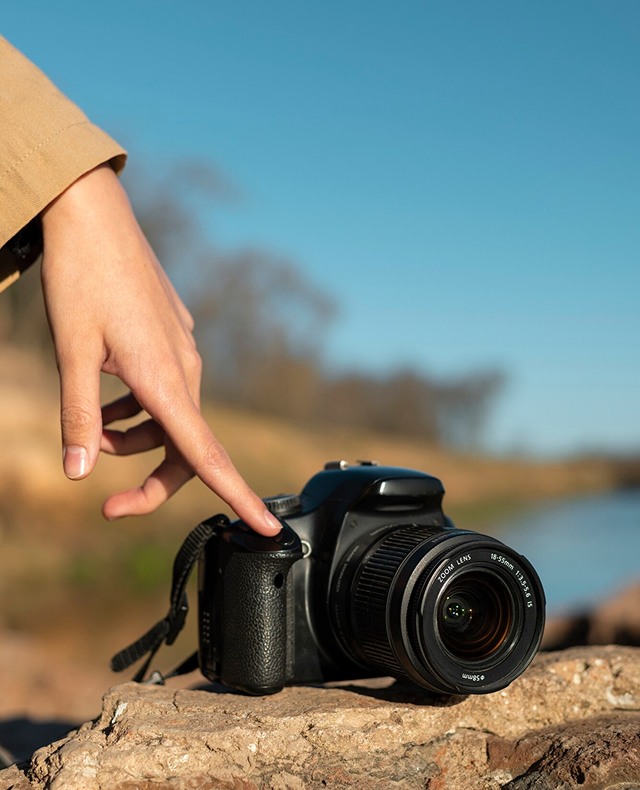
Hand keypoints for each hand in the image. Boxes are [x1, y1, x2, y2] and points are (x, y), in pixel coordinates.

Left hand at [40, 163, 280, 535]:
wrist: (92, 213)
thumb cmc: (80, 277)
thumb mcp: (70, 351)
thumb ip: (78, 416)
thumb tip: (79, 473)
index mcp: (165, 378)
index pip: (207, 455)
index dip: (240, 497)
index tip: (269, 529)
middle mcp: (184, 369)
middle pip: (185, 449)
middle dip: (152, 482)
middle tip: (108, 505)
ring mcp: (181, 351)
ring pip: (170, 419)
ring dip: (133, 438)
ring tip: (90, 428)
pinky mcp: (170, 337)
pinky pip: (163, 390)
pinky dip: (135, 407)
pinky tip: (104, 393)